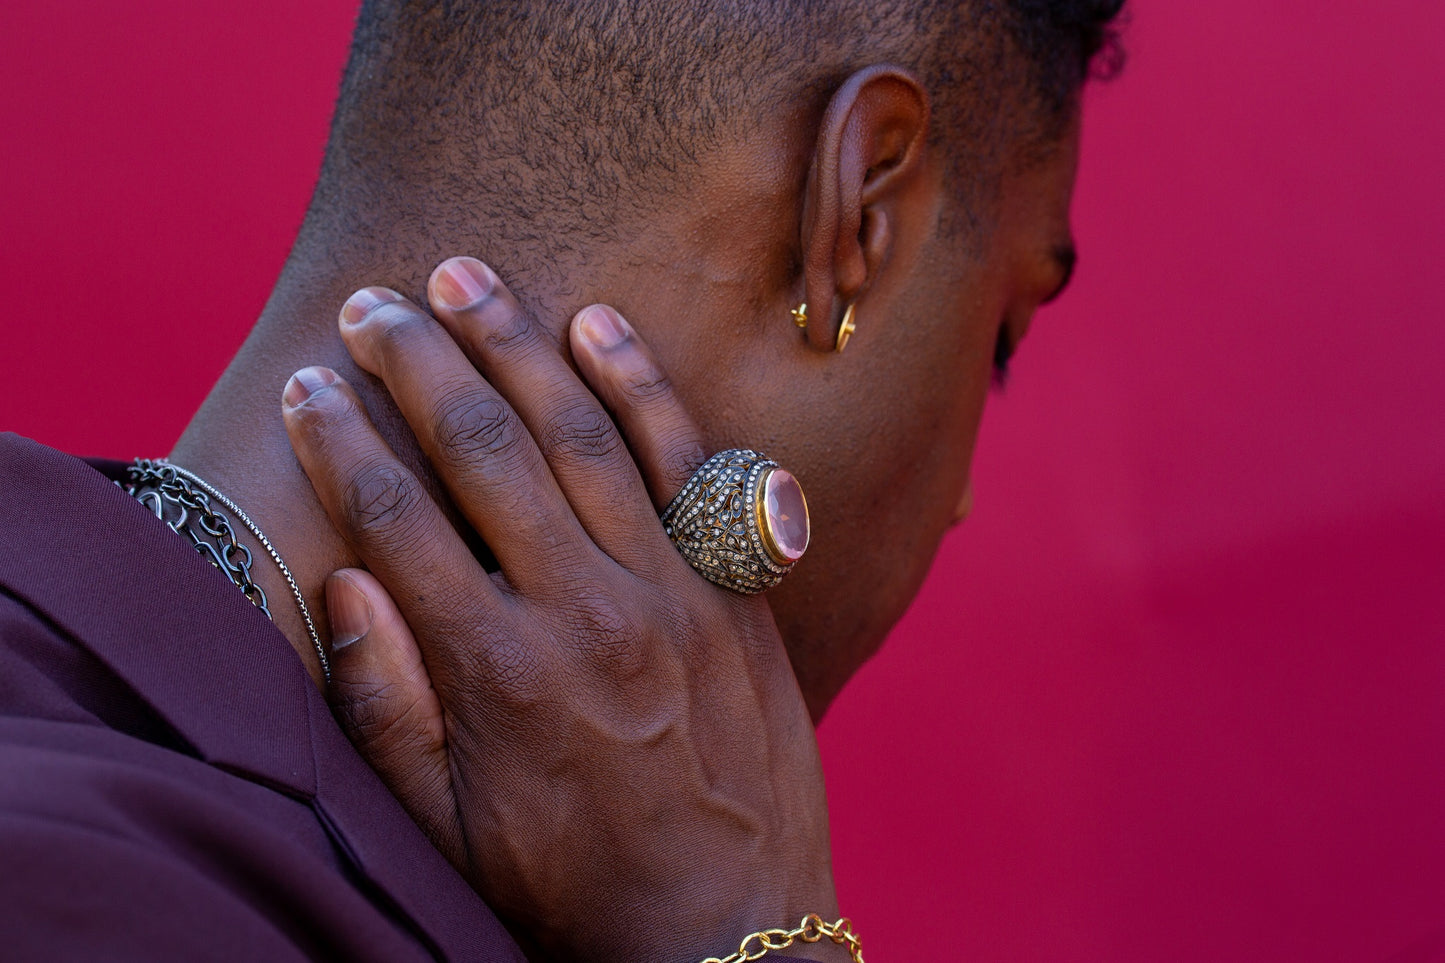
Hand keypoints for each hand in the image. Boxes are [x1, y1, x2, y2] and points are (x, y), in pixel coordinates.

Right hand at [281, 257, 837, 962]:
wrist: (727, 927)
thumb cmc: (574, 886)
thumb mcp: (448, 830)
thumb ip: (388, 707)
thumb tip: (345, 582)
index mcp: (501, 671)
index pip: (398, 517)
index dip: (341, 441)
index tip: (308, 385)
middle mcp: (587, 609)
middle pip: (485, 451)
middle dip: (419, 366)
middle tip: (375, 306)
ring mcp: (672, 589)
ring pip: (582, 434)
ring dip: (516, 347)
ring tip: (464, 280)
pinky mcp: (735, 586)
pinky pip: (689, 462)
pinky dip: (643, 387)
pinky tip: (598, 326)